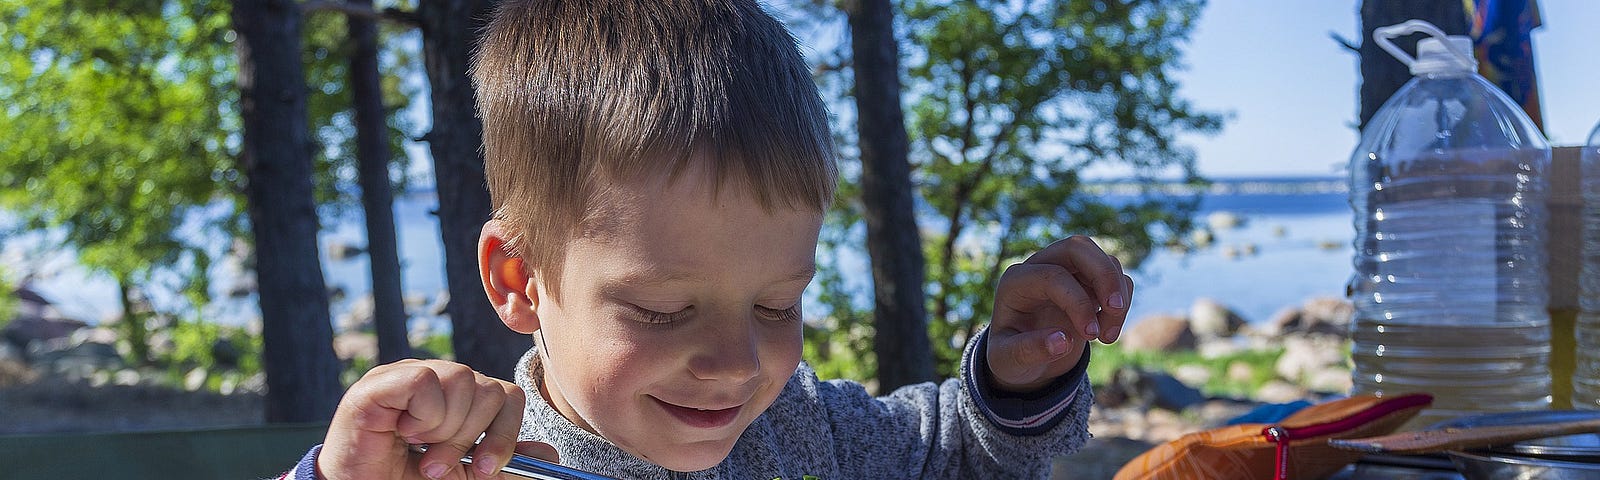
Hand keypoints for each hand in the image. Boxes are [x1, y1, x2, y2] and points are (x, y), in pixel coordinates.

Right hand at [317, 359, 555, 478]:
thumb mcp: (465, 476)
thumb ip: (504, 464)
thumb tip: (549, 455)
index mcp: (462, 399)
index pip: (509, 395)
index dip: (505, 433)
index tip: (486, 467)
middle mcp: (440, 379)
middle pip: (490, 388)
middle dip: (469, 437)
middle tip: (437, 464)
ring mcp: (410, 375)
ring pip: (462, 380)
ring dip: (443, 429)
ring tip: (418, 448)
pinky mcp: (381, 381)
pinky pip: (425, 382)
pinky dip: (421, 415)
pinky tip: (401, 431)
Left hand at [986, 235, 1132, 391]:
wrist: (1023, 359)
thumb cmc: (1011, 357)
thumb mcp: (1008, 361)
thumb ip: (1028, 352)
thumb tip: (1063, 341)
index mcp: (1016, 281)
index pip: (1053, 276)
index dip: (1077, 302)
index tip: (1091, 335)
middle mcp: (1041, 267)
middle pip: (1078, 247)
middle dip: (1104, 275)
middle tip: (1115, 309)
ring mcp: (1067, 271)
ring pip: (1104, 261)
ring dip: (1118, 295)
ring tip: (1107, 337)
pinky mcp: (1088, 283)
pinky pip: (1115, 277)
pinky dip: (1123, 302)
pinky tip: (1108, 332)